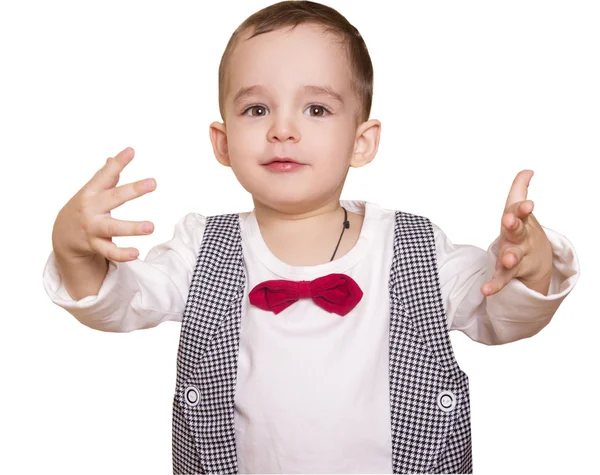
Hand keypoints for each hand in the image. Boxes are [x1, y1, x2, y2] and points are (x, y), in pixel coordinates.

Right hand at [51, 147, 156, 261]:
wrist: (63, 235)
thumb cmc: (85, 207)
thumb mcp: (91, 191)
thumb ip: (105, 176)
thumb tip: (113, 157)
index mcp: (92, 192)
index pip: (105, 175)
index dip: (118, 163)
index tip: (131, 151)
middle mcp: (91, 208)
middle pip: (114, 198)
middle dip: (133, 190)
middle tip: (153, 182)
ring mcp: (92, 227)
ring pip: (113, 228)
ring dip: (132, 227)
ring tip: (151, 227)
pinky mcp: (95, 245)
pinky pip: (110, 252)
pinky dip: (122, 254)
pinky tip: (137, 253)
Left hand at [481, 170, 552, 295]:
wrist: (538, 259)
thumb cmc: (523, 229)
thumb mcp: (519, 209)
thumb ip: (519, 189)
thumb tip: (528, 170)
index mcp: (521, 222)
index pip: (520, 212)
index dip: (522, 208)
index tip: (528, 204)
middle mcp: (520, 239)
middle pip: (517, 232)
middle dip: (514, 226)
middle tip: (509, 221)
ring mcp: (516, 256)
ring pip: (513, 257)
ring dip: (509, 257)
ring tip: (506, 259)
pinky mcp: (509, 272)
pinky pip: (501, 279)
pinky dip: (495, 285)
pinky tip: (485, 290)